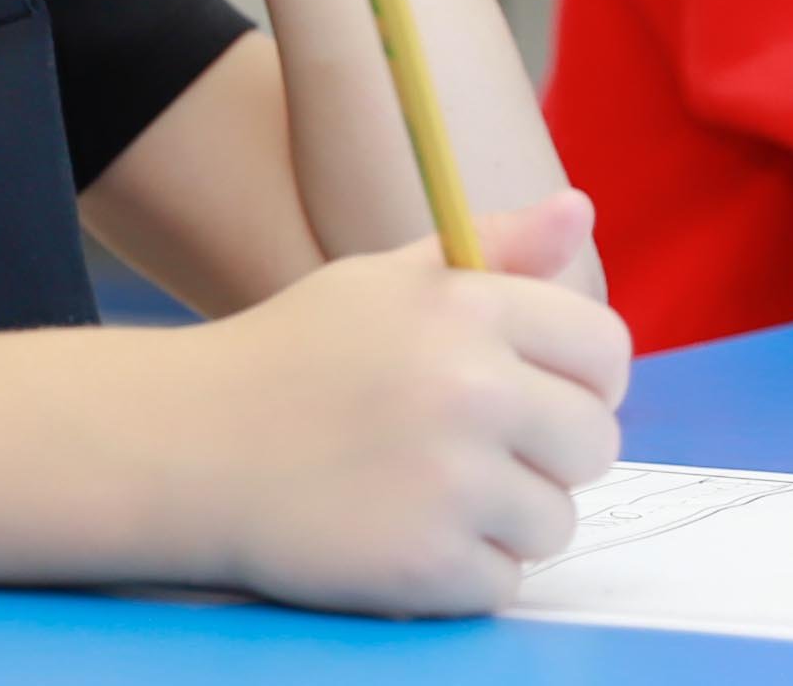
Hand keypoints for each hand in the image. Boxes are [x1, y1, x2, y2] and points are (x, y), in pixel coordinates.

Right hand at [152, 191, 626, 616]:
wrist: (186, 445)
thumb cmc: (294, 356)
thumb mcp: (387, 281)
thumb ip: (495, 250)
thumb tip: (582, 211)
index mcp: (468, 309)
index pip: (606, 351)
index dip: (582, 381)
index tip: (542, 397)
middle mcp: (471, 389)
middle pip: (595, 443)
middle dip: (549, 456)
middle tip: (477, 452)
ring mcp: (451, 482)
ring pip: (555, 521)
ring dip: (506, 520)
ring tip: (429, 493)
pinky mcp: (427, 565)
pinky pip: (504, 581)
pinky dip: (462, 572)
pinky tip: (403, 534)